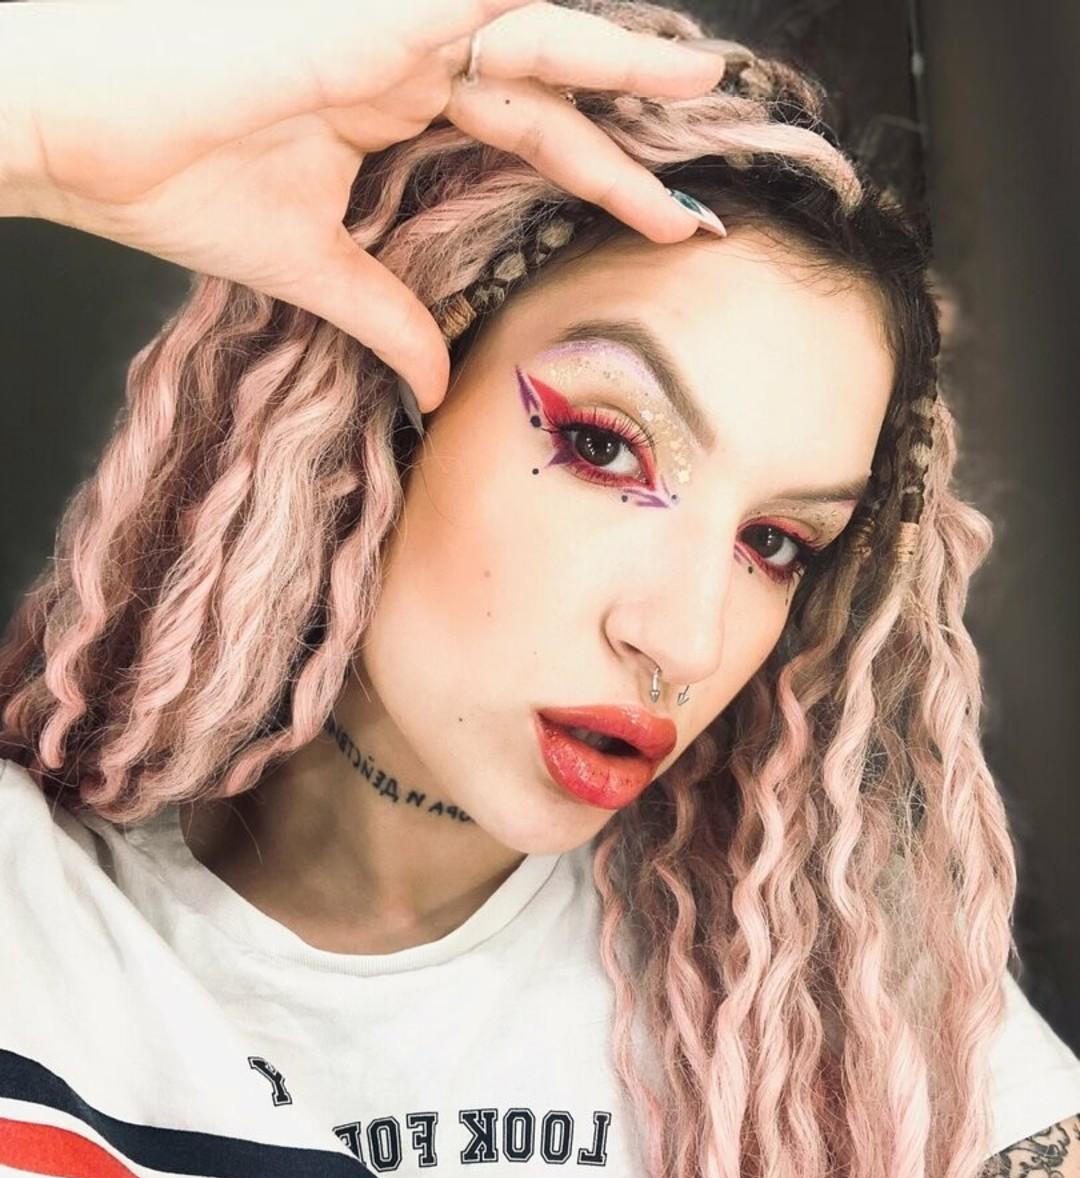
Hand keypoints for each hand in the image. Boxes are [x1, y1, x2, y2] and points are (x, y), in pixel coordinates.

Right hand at [0, 0, 729, 409]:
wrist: (71, 127)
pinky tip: (612, 30)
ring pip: (532, 28)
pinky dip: (538, 16)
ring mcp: (388, 25)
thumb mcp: (307, 263)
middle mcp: (401, 54)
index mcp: (390, 100)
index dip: (598, 174)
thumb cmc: (165, 175)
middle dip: (628, 118)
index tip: (667, 224)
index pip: (523, 132)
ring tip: (701, 78)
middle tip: (704, 156)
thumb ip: (387, 314)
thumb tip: (438, 383)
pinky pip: (478, 3)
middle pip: (545, 79)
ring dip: (616, 55)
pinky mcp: (369, 15)